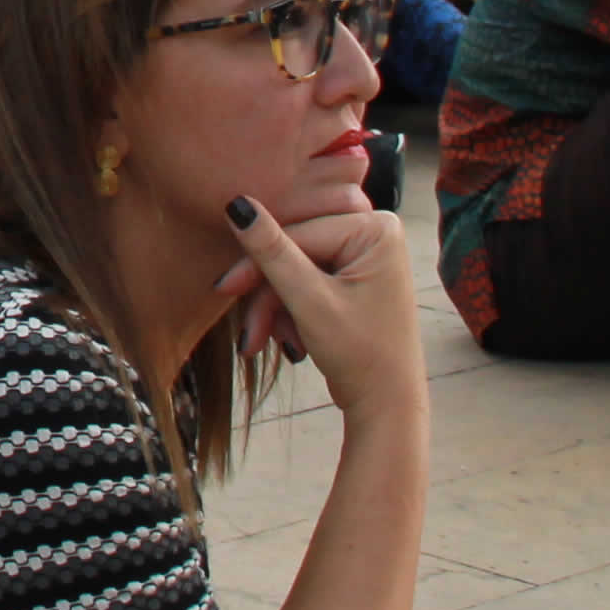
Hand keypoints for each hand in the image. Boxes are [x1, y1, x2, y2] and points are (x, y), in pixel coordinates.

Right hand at [213, 185, 427, 415]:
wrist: (386, 406)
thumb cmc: (361, 354)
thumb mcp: (310, 302)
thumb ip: (273, 252)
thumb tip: (237, 203)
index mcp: (377, 228)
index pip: (299, 233)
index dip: (257, 262)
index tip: (223, 289)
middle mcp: (375, 233)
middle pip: (295, 250)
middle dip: (268, 294)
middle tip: (248, 330)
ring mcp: (364, 256)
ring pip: (296, 269)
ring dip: (276, 308)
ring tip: (266, 344)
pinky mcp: (352, 278)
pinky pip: (307, 282)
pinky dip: (291, 311)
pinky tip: (290, 342)